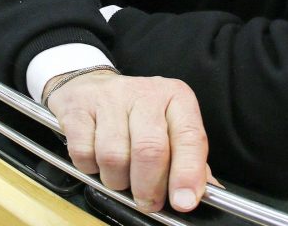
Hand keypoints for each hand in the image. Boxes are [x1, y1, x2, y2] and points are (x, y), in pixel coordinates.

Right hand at [44, 70, 211, 212]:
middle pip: (150, 150)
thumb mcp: (170, 129)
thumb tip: (208, 193)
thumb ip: (190, 161)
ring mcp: (109, 98)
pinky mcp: (79, 107)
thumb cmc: (136, 115)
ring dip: (116, 180)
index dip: (187, 173)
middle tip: (147, 201)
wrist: (90, 85)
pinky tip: (96, 160)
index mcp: (176, 97)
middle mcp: (145, 93)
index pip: (189, 136)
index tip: (183, 202)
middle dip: (149, 187)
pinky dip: (90, 169)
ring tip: (119, 176)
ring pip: (114, 156)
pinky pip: (84, 153)